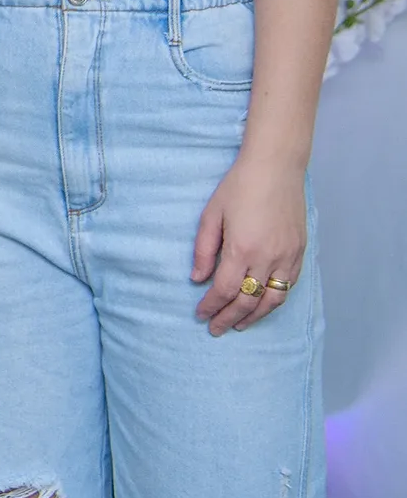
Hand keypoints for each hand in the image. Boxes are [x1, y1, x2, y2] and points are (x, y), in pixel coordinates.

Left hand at [193, 152, 306, 335]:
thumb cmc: (238, 187)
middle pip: (248, 301)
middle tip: (215, 329)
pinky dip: (274, 300)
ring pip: (273, 300)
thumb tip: (197, 279)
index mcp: (242, 249)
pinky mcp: (300, 252)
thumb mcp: (211, 215)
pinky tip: (263, 305)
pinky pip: (289, 286)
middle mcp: (268, 258)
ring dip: (255, 316)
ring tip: (239, 325)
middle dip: (229, 318)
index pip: (224, 290)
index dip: (211, 306)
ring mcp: (288, 257)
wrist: (276, 168)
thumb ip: (204, 250)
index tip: (200, 315)